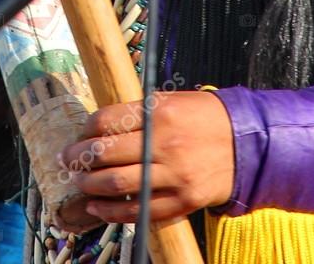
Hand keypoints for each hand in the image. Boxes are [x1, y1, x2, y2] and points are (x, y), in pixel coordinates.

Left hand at [60, 91, 233, 224]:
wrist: (245, 143)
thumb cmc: (203, 117)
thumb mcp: (171, 102)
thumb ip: (138, 113)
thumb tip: (99, 126)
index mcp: (159, 114)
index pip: (107, 121)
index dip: (86, 130)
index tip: (78, 136)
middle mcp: (164, 145)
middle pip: (106, 154)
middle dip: (79, 158)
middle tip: (68, 160)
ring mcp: (174, 176)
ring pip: (118, 185)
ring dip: (90, 186)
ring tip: (79, 183)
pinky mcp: (182, 202)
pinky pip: (139, 211)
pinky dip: (112, 212)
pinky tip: (98, 207)